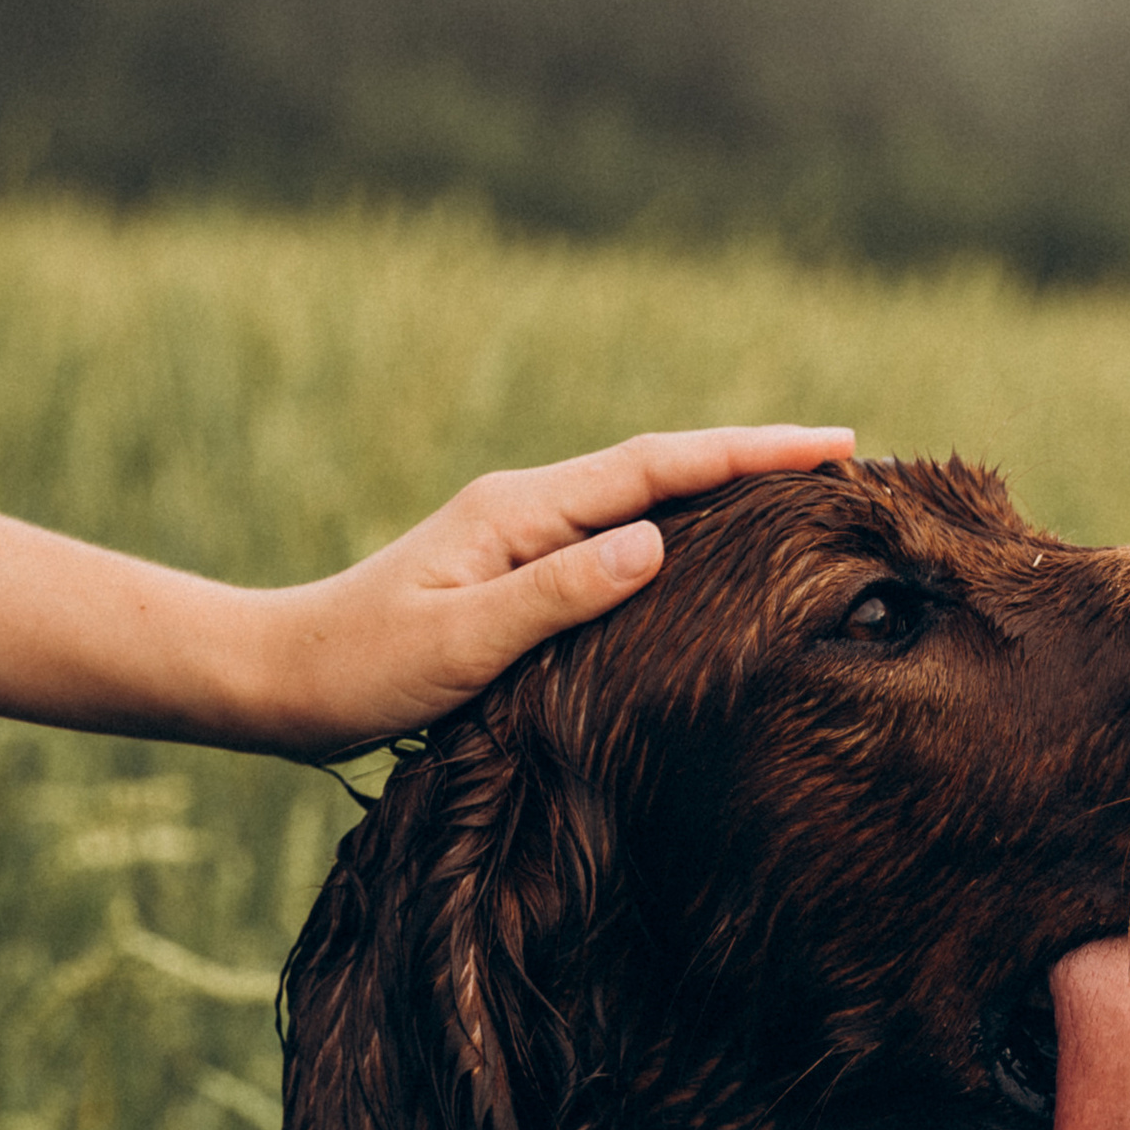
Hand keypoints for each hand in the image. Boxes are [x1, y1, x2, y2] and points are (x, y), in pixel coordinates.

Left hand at [0, 423, 855, 753]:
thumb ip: (559, 594)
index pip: (660, 469)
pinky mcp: (514, 577)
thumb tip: (653, 544)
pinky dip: (678, 541)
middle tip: (852, 467)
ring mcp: (520, 540)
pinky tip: (711, 567)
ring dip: (724, 501)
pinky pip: (617, 546)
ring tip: (805, 508)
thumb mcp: (463, 642)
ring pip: (645, 506)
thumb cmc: (360, 671)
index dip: (751, 457)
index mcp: (523, 509)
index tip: (835, 448)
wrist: (277, 681)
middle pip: (665, 472)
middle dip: (757, 464)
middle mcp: (528, 509)